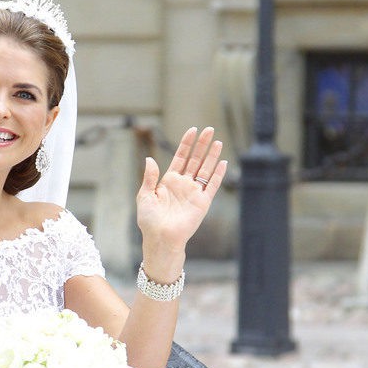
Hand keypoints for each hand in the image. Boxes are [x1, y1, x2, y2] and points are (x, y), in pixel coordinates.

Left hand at [135, 127, 226, 276]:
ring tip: (218, 141)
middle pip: (195, 160)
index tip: (192, 130)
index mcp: (168, 181)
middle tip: (209, 129)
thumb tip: (150, 158)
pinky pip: (212, 186)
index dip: (186, 144)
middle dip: (202, 145)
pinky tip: (223, 162)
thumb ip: (149, 177)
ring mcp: (194, 193)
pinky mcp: (203, 202)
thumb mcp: (144, 195)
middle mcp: (183, 184)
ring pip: (205, 169)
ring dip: (212, 156)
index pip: (180, 157)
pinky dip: (218, 174)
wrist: (160, 238)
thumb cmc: (149, 220)